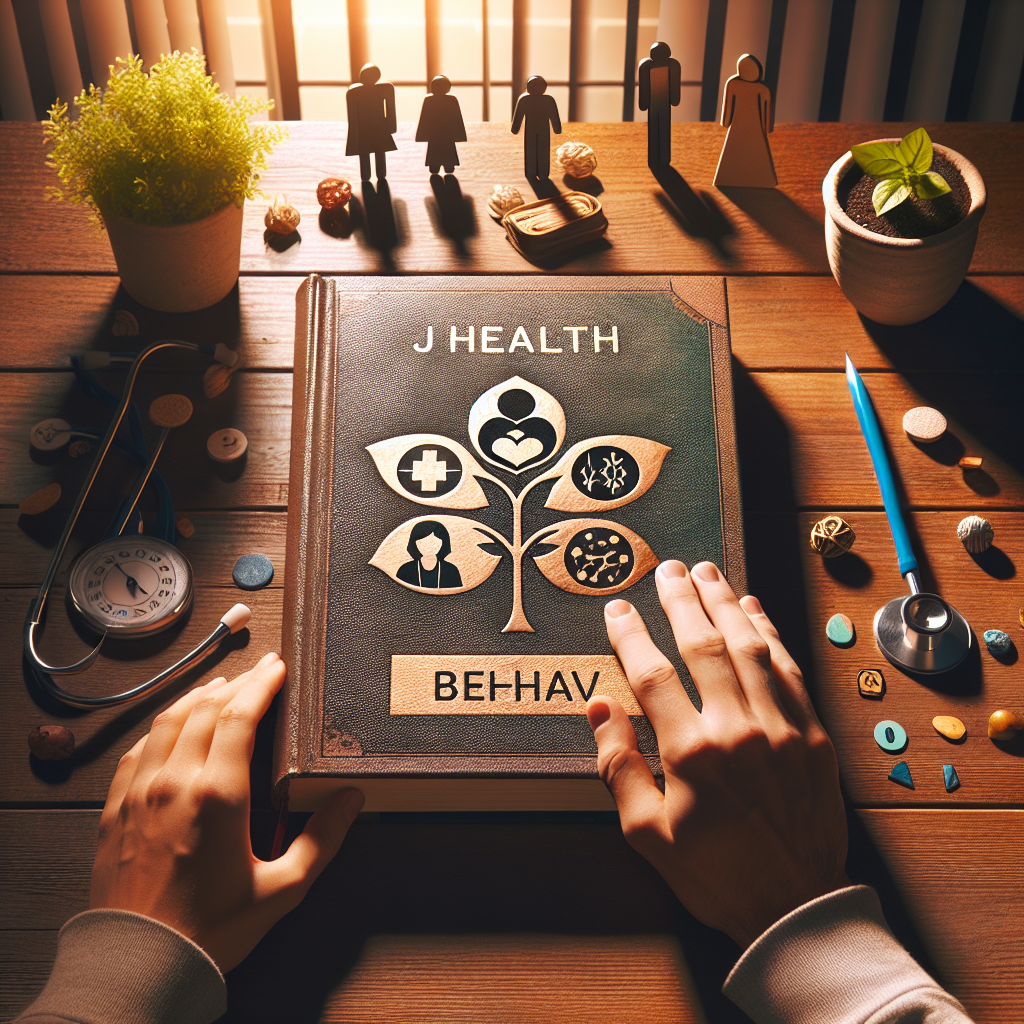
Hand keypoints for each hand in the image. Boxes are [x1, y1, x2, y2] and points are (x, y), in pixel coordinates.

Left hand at [91, 653, 363, 971]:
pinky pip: (137, 750)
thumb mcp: (282, 890)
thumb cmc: (209, 932)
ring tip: (218, 687)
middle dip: (235, 683)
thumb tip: (350, 801)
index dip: (261, 684)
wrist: (139, 965)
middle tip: (258, 672)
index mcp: (218, 795)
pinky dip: (160, 727)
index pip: (240, 715)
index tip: (277, 668)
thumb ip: (321, 840)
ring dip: (195, 696)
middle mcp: (175, 783)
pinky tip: (171, 727)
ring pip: (166, 721)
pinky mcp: (116, 809)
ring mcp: (140, 793)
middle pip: (204, 708)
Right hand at [587, 561, 848, 949]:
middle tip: (667, 569)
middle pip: (703, 645)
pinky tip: (755, 610)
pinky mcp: (814, 736)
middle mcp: (738, 729)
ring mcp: (782, 728)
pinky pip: (789, 671)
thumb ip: (617, 767)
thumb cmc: (713, 874)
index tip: (617, 607)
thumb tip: (599, 708)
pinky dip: (771, 635)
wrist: (795, 907)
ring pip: (749, 647)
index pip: (651, 675)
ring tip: (707, 571)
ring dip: (726, 603)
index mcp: (691, 753)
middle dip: (681, 601)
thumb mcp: (646, 834)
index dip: (630, 635)